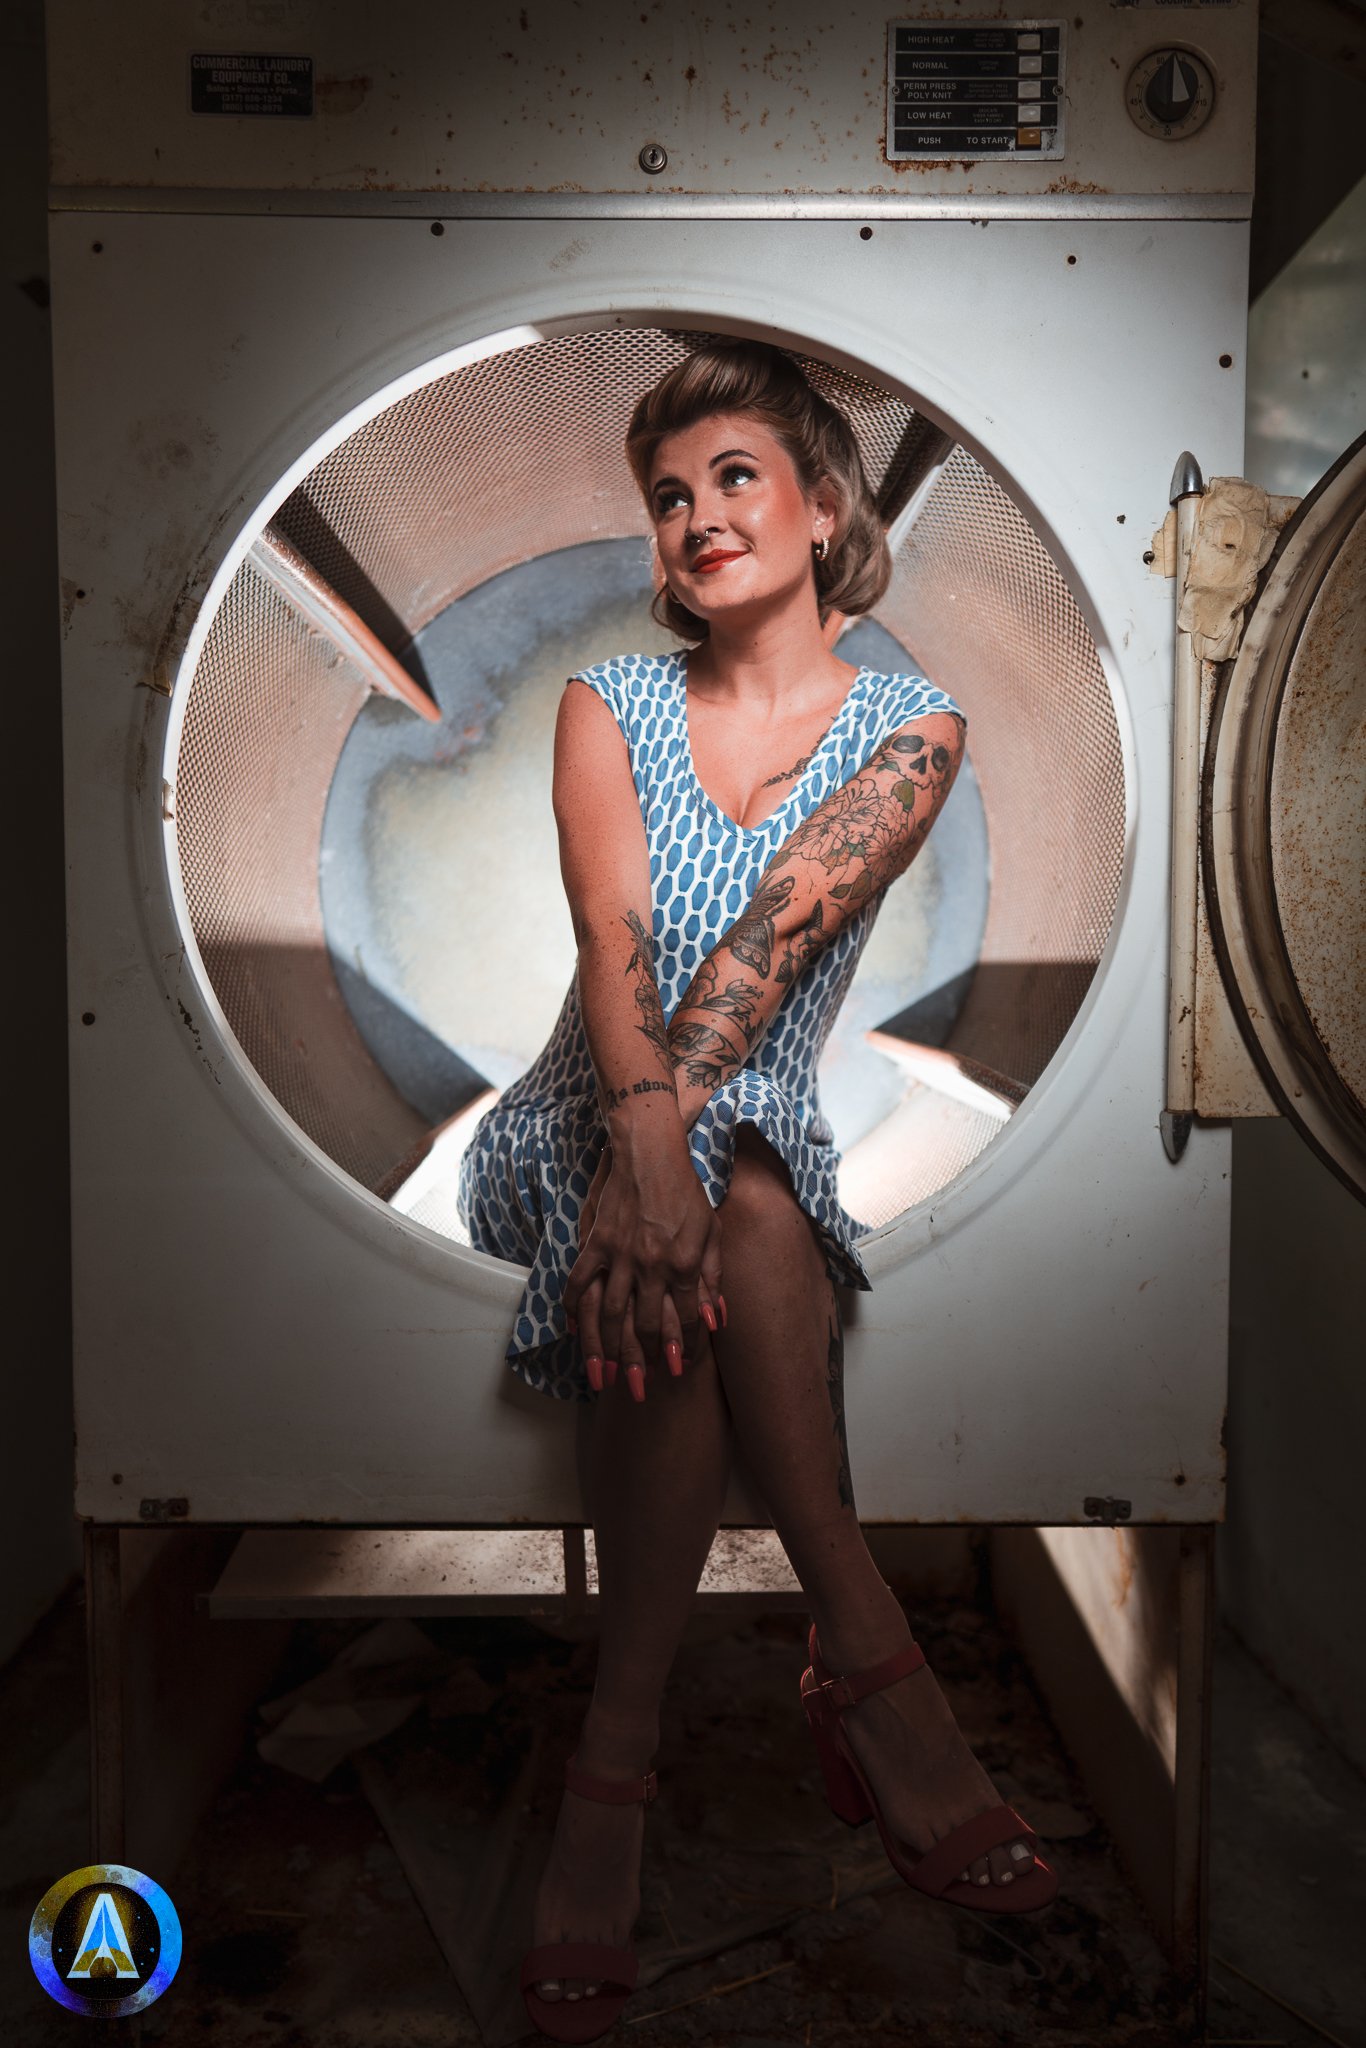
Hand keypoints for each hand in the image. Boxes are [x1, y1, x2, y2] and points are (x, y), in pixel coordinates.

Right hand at [565, 1133, 722, 1397]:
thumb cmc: (686, 1192)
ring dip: (607, 1350)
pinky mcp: (595, 1243)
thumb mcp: (711, 1232)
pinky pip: (578, 1283)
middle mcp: (650, 1264)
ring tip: (605, 1379)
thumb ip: (713, 1277)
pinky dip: (574, 1311)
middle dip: (644, 1361)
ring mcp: (619, 1254)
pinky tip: (574, 1334)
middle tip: (640, 1390)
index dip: (687, 1345)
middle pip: (646, 1324)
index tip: (683, 1369)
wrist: (649, 1153)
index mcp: (682, 1262)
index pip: (687, 1316)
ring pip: (609, 1314)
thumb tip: (717, 1319)